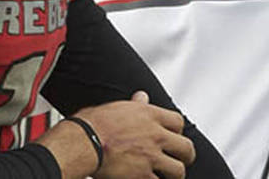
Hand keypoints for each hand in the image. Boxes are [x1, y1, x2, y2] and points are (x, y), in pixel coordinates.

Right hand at [75, 91, 195, 178]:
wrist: (83, 143)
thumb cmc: (93, 125)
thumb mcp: (117, 107)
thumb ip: (135, 105)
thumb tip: (142, 97)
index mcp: (150, 115)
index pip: (178, 122)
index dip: (178, 131)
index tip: (174, 136)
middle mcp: (155, 136)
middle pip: (186, 147)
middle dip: (185, 155)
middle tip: (180, 159)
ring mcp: (151, 157)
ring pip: (178, 170)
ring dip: (173, 173)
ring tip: (167, 174)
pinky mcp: (142, 176)